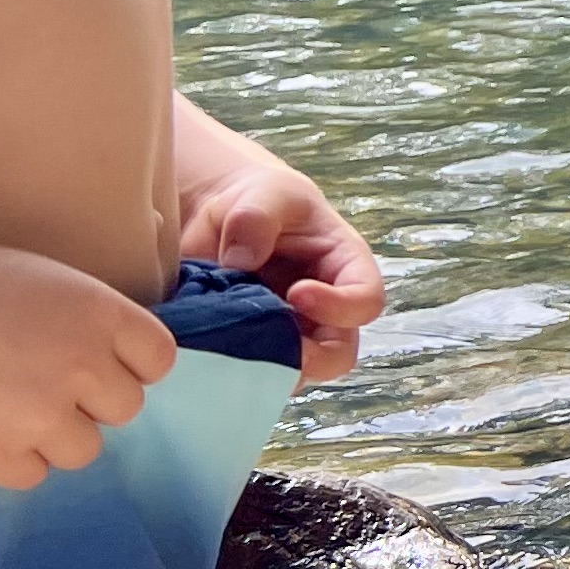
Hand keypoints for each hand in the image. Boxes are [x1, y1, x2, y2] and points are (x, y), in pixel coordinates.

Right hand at [0, 243, 178, 489]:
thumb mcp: (45, 281)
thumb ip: (87, 320)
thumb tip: (111, 358)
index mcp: (101, 315)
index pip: (159, 360)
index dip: (132, 364)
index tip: (102, 363)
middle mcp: (84, 367)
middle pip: (125, 408)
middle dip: (91, 400)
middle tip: (45, 383)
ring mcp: (43, 415)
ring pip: (84, 449)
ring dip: (55, 435)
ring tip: (11, 407)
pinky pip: (33, 475)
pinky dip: (13, 459)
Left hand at [178, 128, 387, 385]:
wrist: (214, 215)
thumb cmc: (257, 199)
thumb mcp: (263, 193)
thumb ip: (256, 217)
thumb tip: (241, 260)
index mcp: (344, 269)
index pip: (365, 300)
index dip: (341, 306)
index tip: (299, 294)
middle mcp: (325, 312)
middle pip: (338, 354)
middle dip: (308, 358)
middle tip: (268, 346)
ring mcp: (289, 336)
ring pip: (292, 373)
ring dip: (262, 367)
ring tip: (225, 345)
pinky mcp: (252, 351)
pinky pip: (249, 375)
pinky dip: (227, 370)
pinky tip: (204, 351)